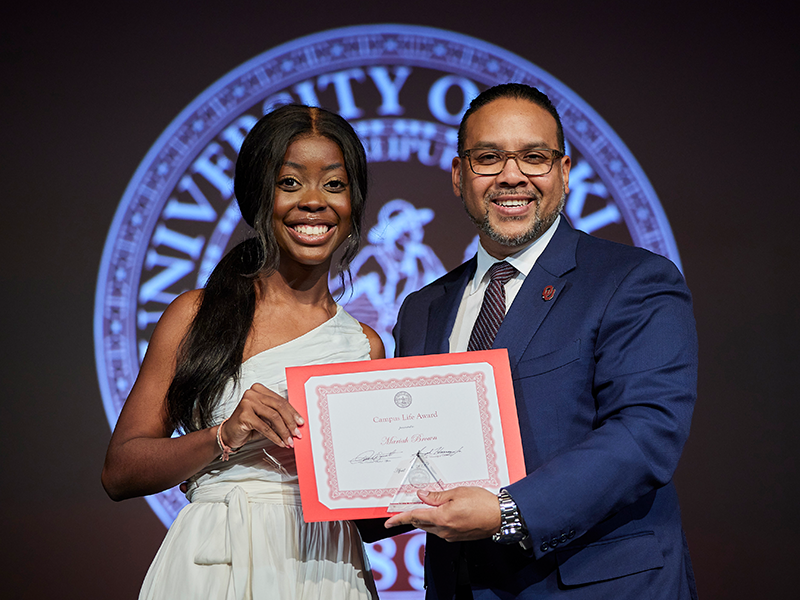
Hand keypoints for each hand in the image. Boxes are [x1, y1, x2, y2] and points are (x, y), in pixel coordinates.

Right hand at [221, 383, 303, 448]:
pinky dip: (275, 436)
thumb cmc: (248, 424)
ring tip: (289, 440)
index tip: (300, 422)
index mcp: (260, 390)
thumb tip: (296, 423)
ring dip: (284, 431)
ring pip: (274, 417)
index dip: (293, 412)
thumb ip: (278, 415)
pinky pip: (265, 427)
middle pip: (279, 407)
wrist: (229, 433)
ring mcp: (248, 402)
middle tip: (297, 433)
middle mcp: (253, 393)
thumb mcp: (265, 417)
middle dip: (290, 422)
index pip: (281, 400)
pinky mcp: (244, 415)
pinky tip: (280, 442)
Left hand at [384, 486, 500, 541]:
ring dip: (426, 517)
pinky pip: (440, 529)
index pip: (414, 517)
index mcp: (441, 518)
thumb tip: (422, 495)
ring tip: (429, 505)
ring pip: (430, 526)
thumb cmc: (482, 503)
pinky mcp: (457, 537)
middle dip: (413, 515)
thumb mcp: (457, 493)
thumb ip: (436, 496)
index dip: (399, 519)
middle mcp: (444, 530)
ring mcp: (450, 535)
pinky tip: (442, 512)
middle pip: (421, 522)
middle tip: (406, 508)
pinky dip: (436, 521)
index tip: (388, 522)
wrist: (499, 516)